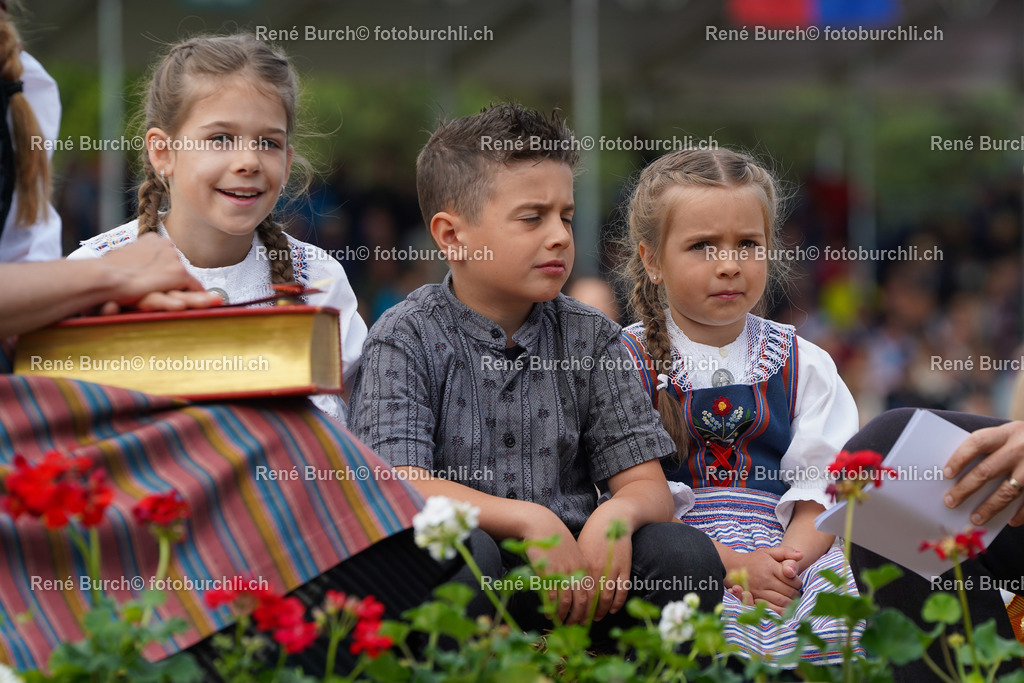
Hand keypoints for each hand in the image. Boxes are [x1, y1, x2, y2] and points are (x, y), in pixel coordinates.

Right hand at [99, 234, 218, 310]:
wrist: (102, 276)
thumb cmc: (105, 272)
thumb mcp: (123, 260)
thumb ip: (137, 261)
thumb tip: (138, 265)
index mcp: (153, 241)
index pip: (169, 259)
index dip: (170, 275)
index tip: (175, 286)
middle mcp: (166, 246)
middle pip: (180, 269)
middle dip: (186, 284)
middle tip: (204, 295)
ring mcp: (173, 260)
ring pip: (189, 280)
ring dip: (198, 292)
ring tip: (213, 299)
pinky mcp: (177, 273)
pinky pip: (194, 288)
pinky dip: (198, 297)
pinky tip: (200, 304)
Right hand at [522, 509, 593, 624]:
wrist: (542, 525)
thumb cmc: (556, 541)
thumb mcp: (572, 554)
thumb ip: (577, 571)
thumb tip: (577, 591)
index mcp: (585, 567)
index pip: (592, 595)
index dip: (589, 610)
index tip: (584, 620)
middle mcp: (576, 571)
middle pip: (582, 602)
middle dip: (578, 617)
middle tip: (573, 626)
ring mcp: (562, 572)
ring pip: (567, 602)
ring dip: (564, 616)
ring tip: (561, 623)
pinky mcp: (548, 571)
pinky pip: (552, 595)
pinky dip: (552, 608)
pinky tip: (550, 614)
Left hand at [577, 507, 632, 621]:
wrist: (613, 520)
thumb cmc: (592, 534)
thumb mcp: (579, 549)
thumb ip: (576, 567)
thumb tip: (566, 584)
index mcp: (584, 565)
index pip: (578, 594)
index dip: (574, 608)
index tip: (568, 616)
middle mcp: (597, 569)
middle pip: (591, 599)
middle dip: (585, 614)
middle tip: (580, 623)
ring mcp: (612, 570)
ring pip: (607, 598)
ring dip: (601, 611)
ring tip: (596, 618)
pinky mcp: (625, 568)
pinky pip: (622, 591)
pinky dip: (618, 603)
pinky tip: (612, 609)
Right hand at [726, 546, 802, 614]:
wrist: (733, 566)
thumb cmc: (755, 560)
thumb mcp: (769, 552)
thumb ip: (786, 552)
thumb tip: (801, 555)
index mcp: (770, 567)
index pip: (791, 579)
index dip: (798, 583)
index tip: (797, 583)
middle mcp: (764, 579)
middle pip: (788, 592)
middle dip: (796, 594)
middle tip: (796, 593)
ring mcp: (759, 590)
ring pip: (782, 601)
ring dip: (790, 603)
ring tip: (791, 599)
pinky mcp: (754, 599)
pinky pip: (771, 608)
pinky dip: (780, 610)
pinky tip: (783, 606)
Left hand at [944, 421, 1023, 525]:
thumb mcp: (1013, 435)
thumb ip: (993, 447)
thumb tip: (960, 473)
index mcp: (1008, 433)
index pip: (977, 443)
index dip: (960, 458)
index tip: (946, 473)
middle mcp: (1020, 448)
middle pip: (986, 471)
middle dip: (965, 489)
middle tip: (950, 502)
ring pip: (1006, 491)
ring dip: (989, 508)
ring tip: (975, 519)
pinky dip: (1020, 514)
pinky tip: (1010, 521)